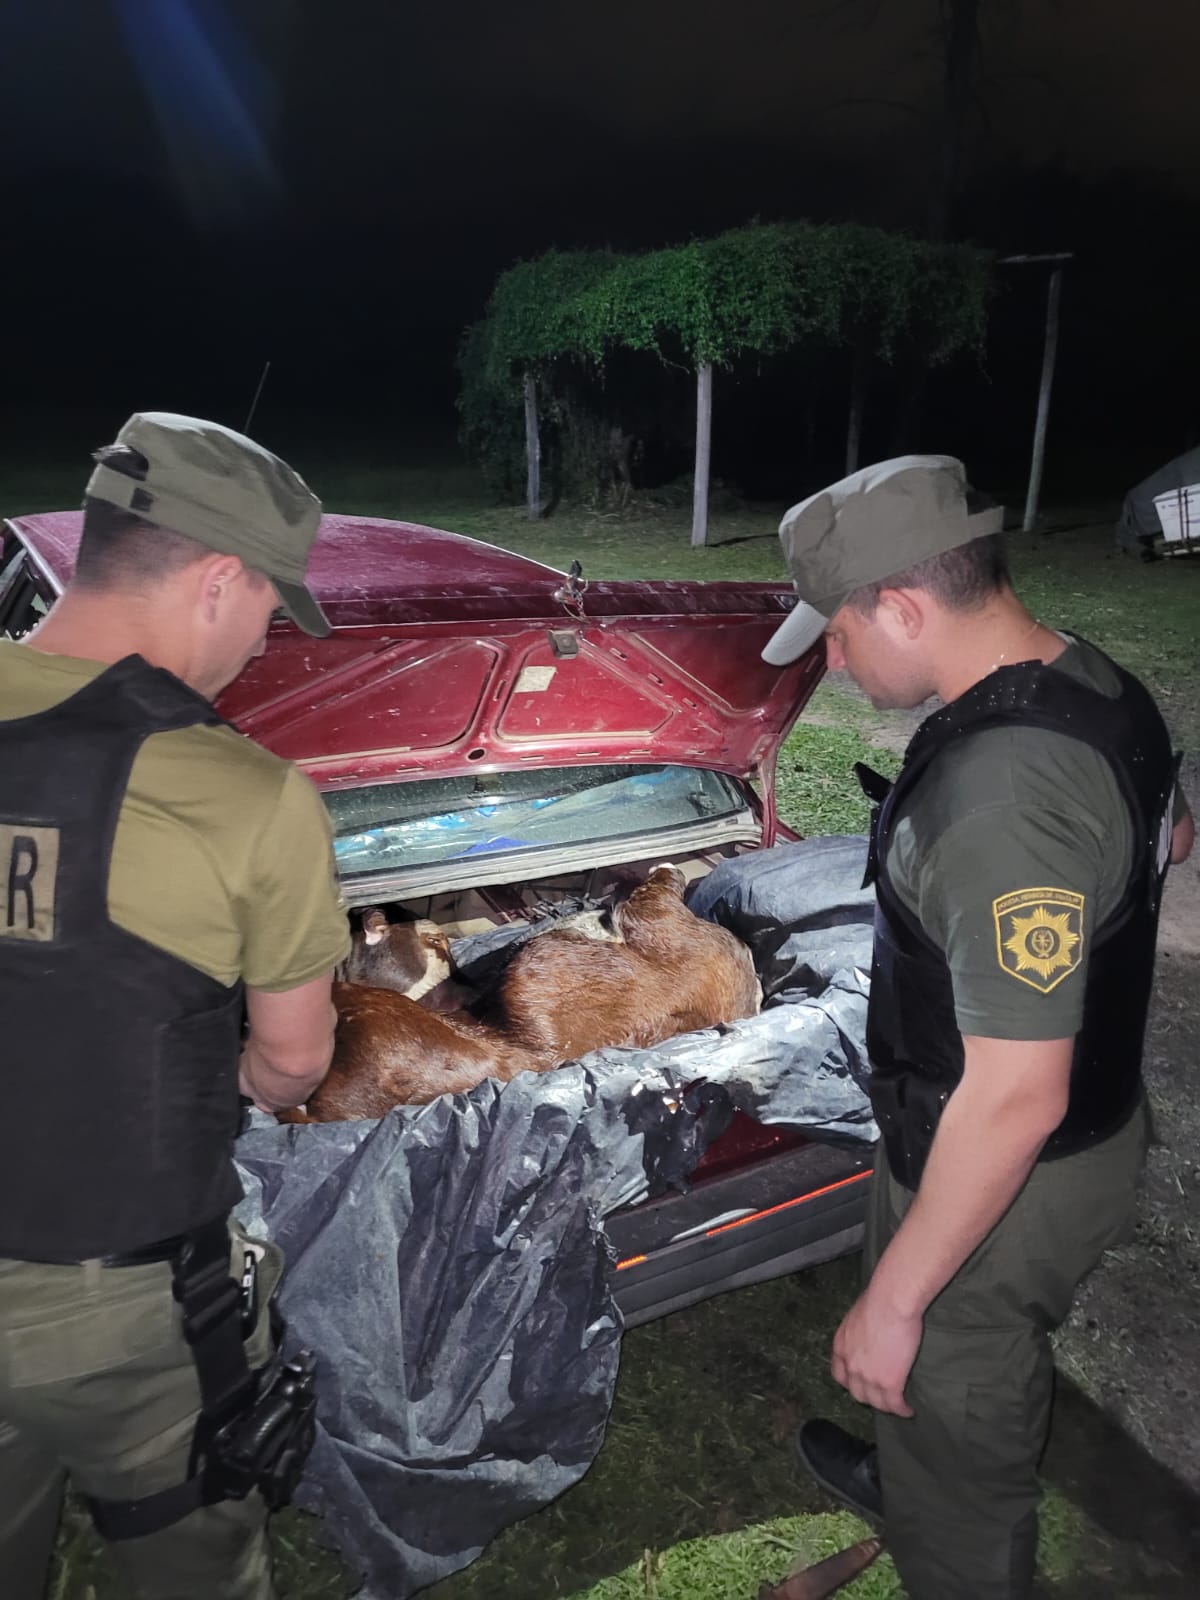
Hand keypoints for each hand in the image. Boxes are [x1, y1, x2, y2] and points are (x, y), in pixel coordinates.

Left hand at [831, 1284, 921, 1416]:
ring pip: (876, 1403)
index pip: (839, 1375)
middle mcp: (851, 1365)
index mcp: (841, 1346)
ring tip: (897, 1406)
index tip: (861, 1384)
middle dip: (869, 1396)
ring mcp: (869, 1376)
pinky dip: (902, 1410)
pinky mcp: (889, 1382)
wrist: (891, 1301)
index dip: (850, 1383)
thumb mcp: (857, 1315)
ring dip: (887, 1406)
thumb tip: (868, 1330)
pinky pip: (895, 1404)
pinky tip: (909, 1410)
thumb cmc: (878, 1298)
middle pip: (857, 1393)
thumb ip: (859, 1330)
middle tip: (882, 1395)